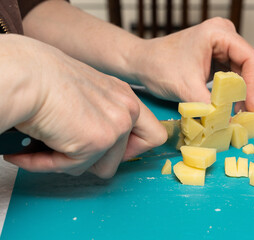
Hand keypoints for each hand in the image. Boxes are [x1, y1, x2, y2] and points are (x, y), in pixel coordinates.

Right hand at [2, 35, 166, 177]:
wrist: (25, 74)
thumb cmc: (44, 80)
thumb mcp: (86, 95)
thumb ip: (101, 117)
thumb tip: (100, 147)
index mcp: (125, 97)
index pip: (154, 135)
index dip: (134, 149)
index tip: (111, 148)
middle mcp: (127, 110)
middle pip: (122, 158)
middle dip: (95, 159)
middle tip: (70, 146)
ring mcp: (116, 127)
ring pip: (101, 168)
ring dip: (72, 161)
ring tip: (48, 142)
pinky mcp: (98, 141)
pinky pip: (75, 169)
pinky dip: (50, 163)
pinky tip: (34, 149)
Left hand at [129, 17, 253, 113]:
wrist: (142, 63)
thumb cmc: (157, 65)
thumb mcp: (185, 87)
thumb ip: (209, 106)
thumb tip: (229, 124)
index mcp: (219, 33)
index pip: (250, 59)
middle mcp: (225, 36)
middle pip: (253, 66)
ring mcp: (222, 47)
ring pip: (246, 73)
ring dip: (247, 95)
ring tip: (246, 117)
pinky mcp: (218, 59)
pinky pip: (235, 77)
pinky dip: (237, 94)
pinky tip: (236, 109)